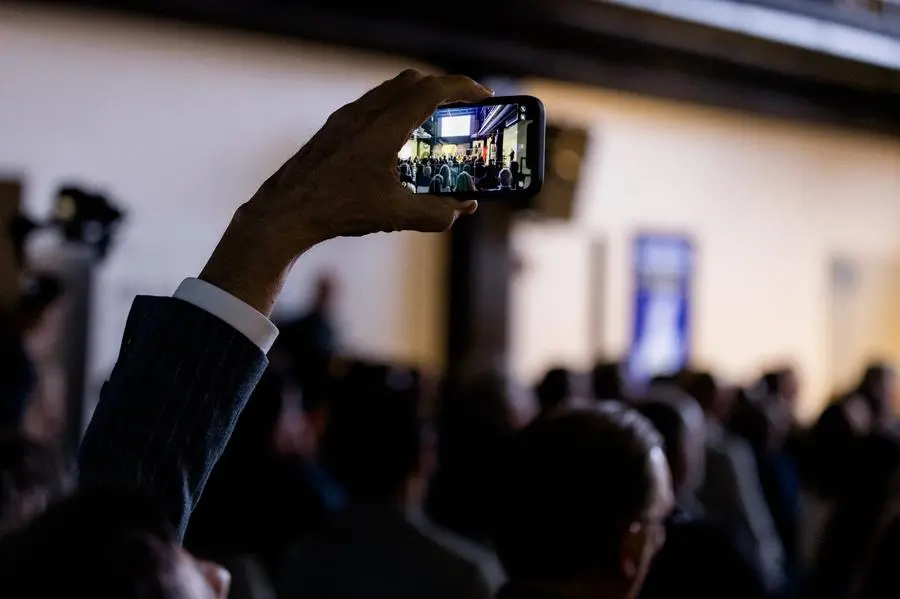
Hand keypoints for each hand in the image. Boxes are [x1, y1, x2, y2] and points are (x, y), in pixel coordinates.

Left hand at [200, 70, 491, 315]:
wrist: (284, 212)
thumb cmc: (337, 210)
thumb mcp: (396, 215)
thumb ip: (436, 213)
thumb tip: (462, 209)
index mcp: (384, 128)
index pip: (432, 90)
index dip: (464, 89)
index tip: (485, 96)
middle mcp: (364, 114)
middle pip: (412, 81)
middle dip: (443, 89)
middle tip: (462, 110)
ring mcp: (345, 118)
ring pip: (390, 91)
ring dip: (417, 98)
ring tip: (433, 125)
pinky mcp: (334, 129)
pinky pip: (372, 105)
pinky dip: (395, 110)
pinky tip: (398, 143)